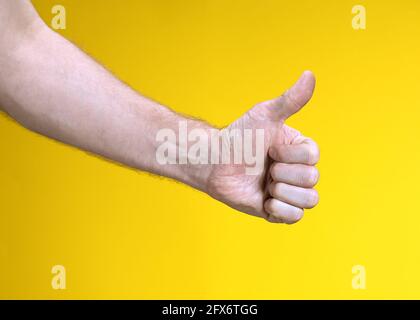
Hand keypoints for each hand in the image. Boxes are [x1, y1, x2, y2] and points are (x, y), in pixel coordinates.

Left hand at [207, 71, 319, 223]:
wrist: (215, 163)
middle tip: (264, 169)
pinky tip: (264, 200)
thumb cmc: (239, 137)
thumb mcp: (264, 115)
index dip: (288, 155)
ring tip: (265, 185)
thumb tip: (310, 74)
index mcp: (301, 150)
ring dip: (282, 192)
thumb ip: (290, 100)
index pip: (313, 157)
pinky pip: (295, 218)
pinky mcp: (278, 211)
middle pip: (312, 179)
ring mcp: (289, 192)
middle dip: (282, 173)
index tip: (268, 150)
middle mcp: (299, 171)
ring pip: (309, 200)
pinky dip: (280, 210)